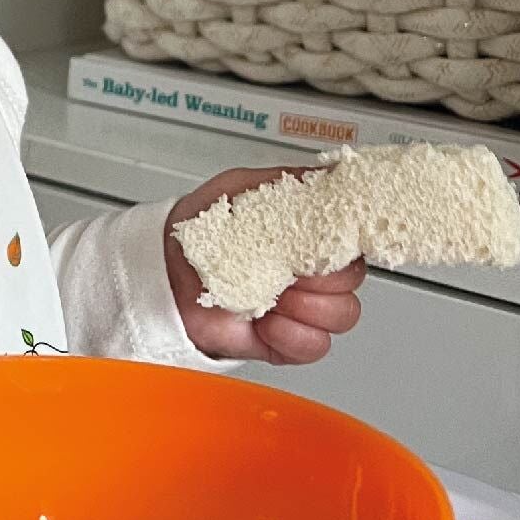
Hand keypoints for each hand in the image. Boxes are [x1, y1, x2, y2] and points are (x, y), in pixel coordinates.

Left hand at [165, 168, 366, 365]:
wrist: (165, 271)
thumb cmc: (202, 229)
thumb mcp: (242, 188)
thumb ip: (290, 181)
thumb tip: (332, 174)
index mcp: (309, 235)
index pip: (354, 238)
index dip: (348, 240)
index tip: (329, 239)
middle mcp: (312, 272)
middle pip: (352, 279)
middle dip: (320, 274)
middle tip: (285, 266)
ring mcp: (302, 308)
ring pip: (342, 314)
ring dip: (307, 305)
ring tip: (271, 294)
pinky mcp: (287, 340)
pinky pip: (315, 345)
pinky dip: (292, 335)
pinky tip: (267, 321)